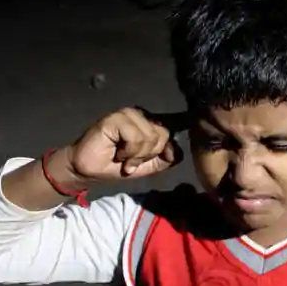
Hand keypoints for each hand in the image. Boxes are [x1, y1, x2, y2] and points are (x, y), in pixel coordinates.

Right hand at [56, 107, 187, 186]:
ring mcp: (129, 114)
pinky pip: (136, 137)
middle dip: (150, 154)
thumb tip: (175, 148)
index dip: (186, 118)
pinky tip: (118, 152)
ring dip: (137, 155)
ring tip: (124, 158)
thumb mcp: (150, 165)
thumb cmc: (118, 166)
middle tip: (132, 161)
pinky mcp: (116, 118)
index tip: (196, 115)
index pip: (173, 119)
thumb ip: (167, 157)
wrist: (90, 170)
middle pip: (165, 134)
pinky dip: (128, 151)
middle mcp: (142, 115)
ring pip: (151, 136)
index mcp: (151, 124)